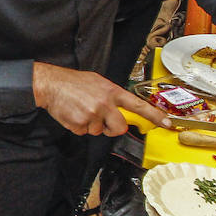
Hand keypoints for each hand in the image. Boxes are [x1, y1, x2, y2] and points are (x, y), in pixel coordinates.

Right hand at [32, 62, 172, 135]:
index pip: (138, 105)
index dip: (154, 115)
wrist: (50, 84)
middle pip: (119, 128)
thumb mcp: (97, 82)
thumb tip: (123, 108)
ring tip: (81, 111)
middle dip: (112, 129)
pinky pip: (84, 133)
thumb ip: (112, 95)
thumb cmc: (73, 82)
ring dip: (91, 126)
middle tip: (102, 121)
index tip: (166, 123)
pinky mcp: (80, 124)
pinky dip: (79, 127)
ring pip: (99, 131)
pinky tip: (73, 114)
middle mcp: (104, 103)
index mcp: (111, 92)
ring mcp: (92, 114)